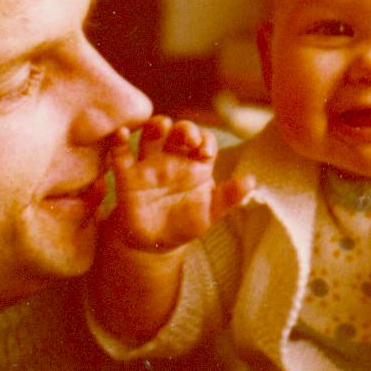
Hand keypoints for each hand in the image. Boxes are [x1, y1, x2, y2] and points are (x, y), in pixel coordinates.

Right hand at [107, 116, 251, 251]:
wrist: (154, 245)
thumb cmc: (185, 224)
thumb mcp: (210, 213)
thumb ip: (229, 196)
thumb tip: (252, 181)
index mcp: (196, 165)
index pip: (203, 141)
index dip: (205, 140)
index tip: (205, 153)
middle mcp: (173, 158)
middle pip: (178, 132)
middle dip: (184, 128)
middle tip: (188, 138)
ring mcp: (150, 164)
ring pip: (151, 135)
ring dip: (155, 125)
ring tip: (161, 126)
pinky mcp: (128, 175)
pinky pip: (120, 153)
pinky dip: (119, 141)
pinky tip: (122, 135)